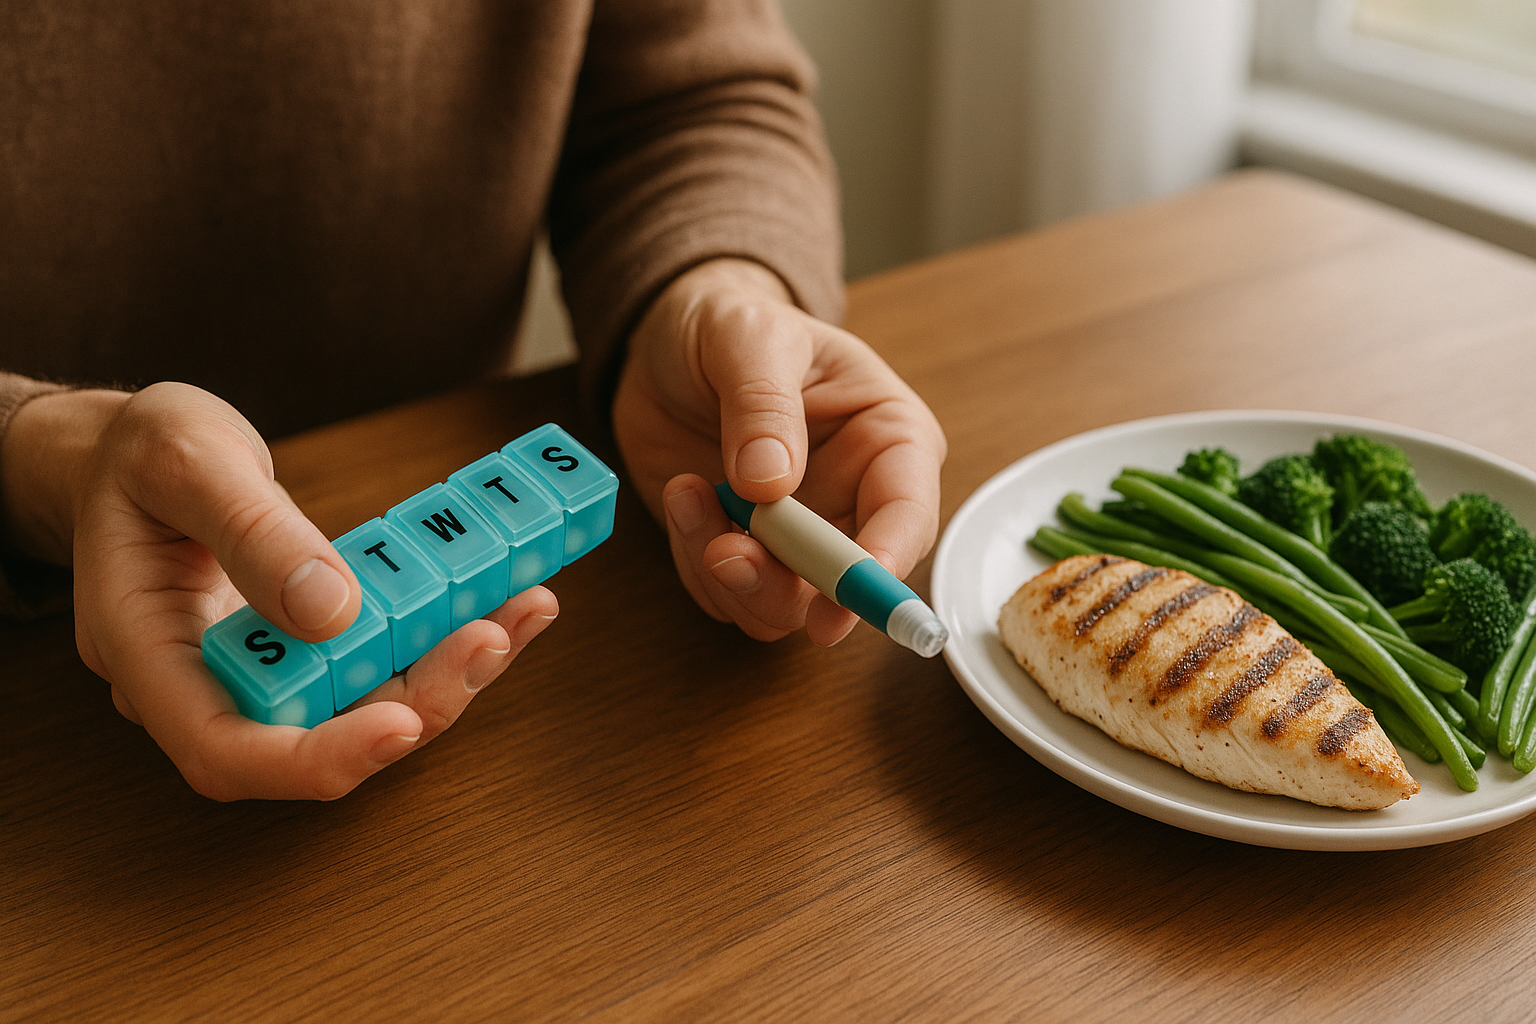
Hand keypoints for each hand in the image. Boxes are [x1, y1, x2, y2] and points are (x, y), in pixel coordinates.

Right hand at [0, 382, 557, 799]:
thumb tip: (332, 611)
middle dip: (416, 703)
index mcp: (145, 652)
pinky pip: (384, 661)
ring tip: (523, 608)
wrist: (133, 456)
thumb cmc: (142, 454)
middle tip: (491, 636)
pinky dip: (446, 635)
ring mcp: (264, 673)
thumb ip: (252, 532)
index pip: (225, 750)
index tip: (403, 722)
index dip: (319, 757)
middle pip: (315, 738)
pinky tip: (509, 595)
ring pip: (365, 705)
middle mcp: (207, 685)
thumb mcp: (185, 459)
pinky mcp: (310, 650)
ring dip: (450, 670)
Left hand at [613, 258, 945, 643]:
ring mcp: (799, 534)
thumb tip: (771, 484)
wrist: (667, 340)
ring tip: (688, 496)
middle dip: (786, 584)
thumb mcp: (751, 338)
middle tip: (726, 554)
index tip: (839, 595)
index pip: (908, 514)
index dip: (881, 562)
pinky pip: (727, 594)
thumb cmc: (732, 323)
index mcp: (889, 438)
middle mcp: (854, 498)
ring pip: (784, 605)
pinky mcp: (746, 551)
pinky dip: (695, 562)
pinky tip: (682, 497)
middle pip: (847, 582)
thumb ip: (764, 405)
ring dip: (729, 574)